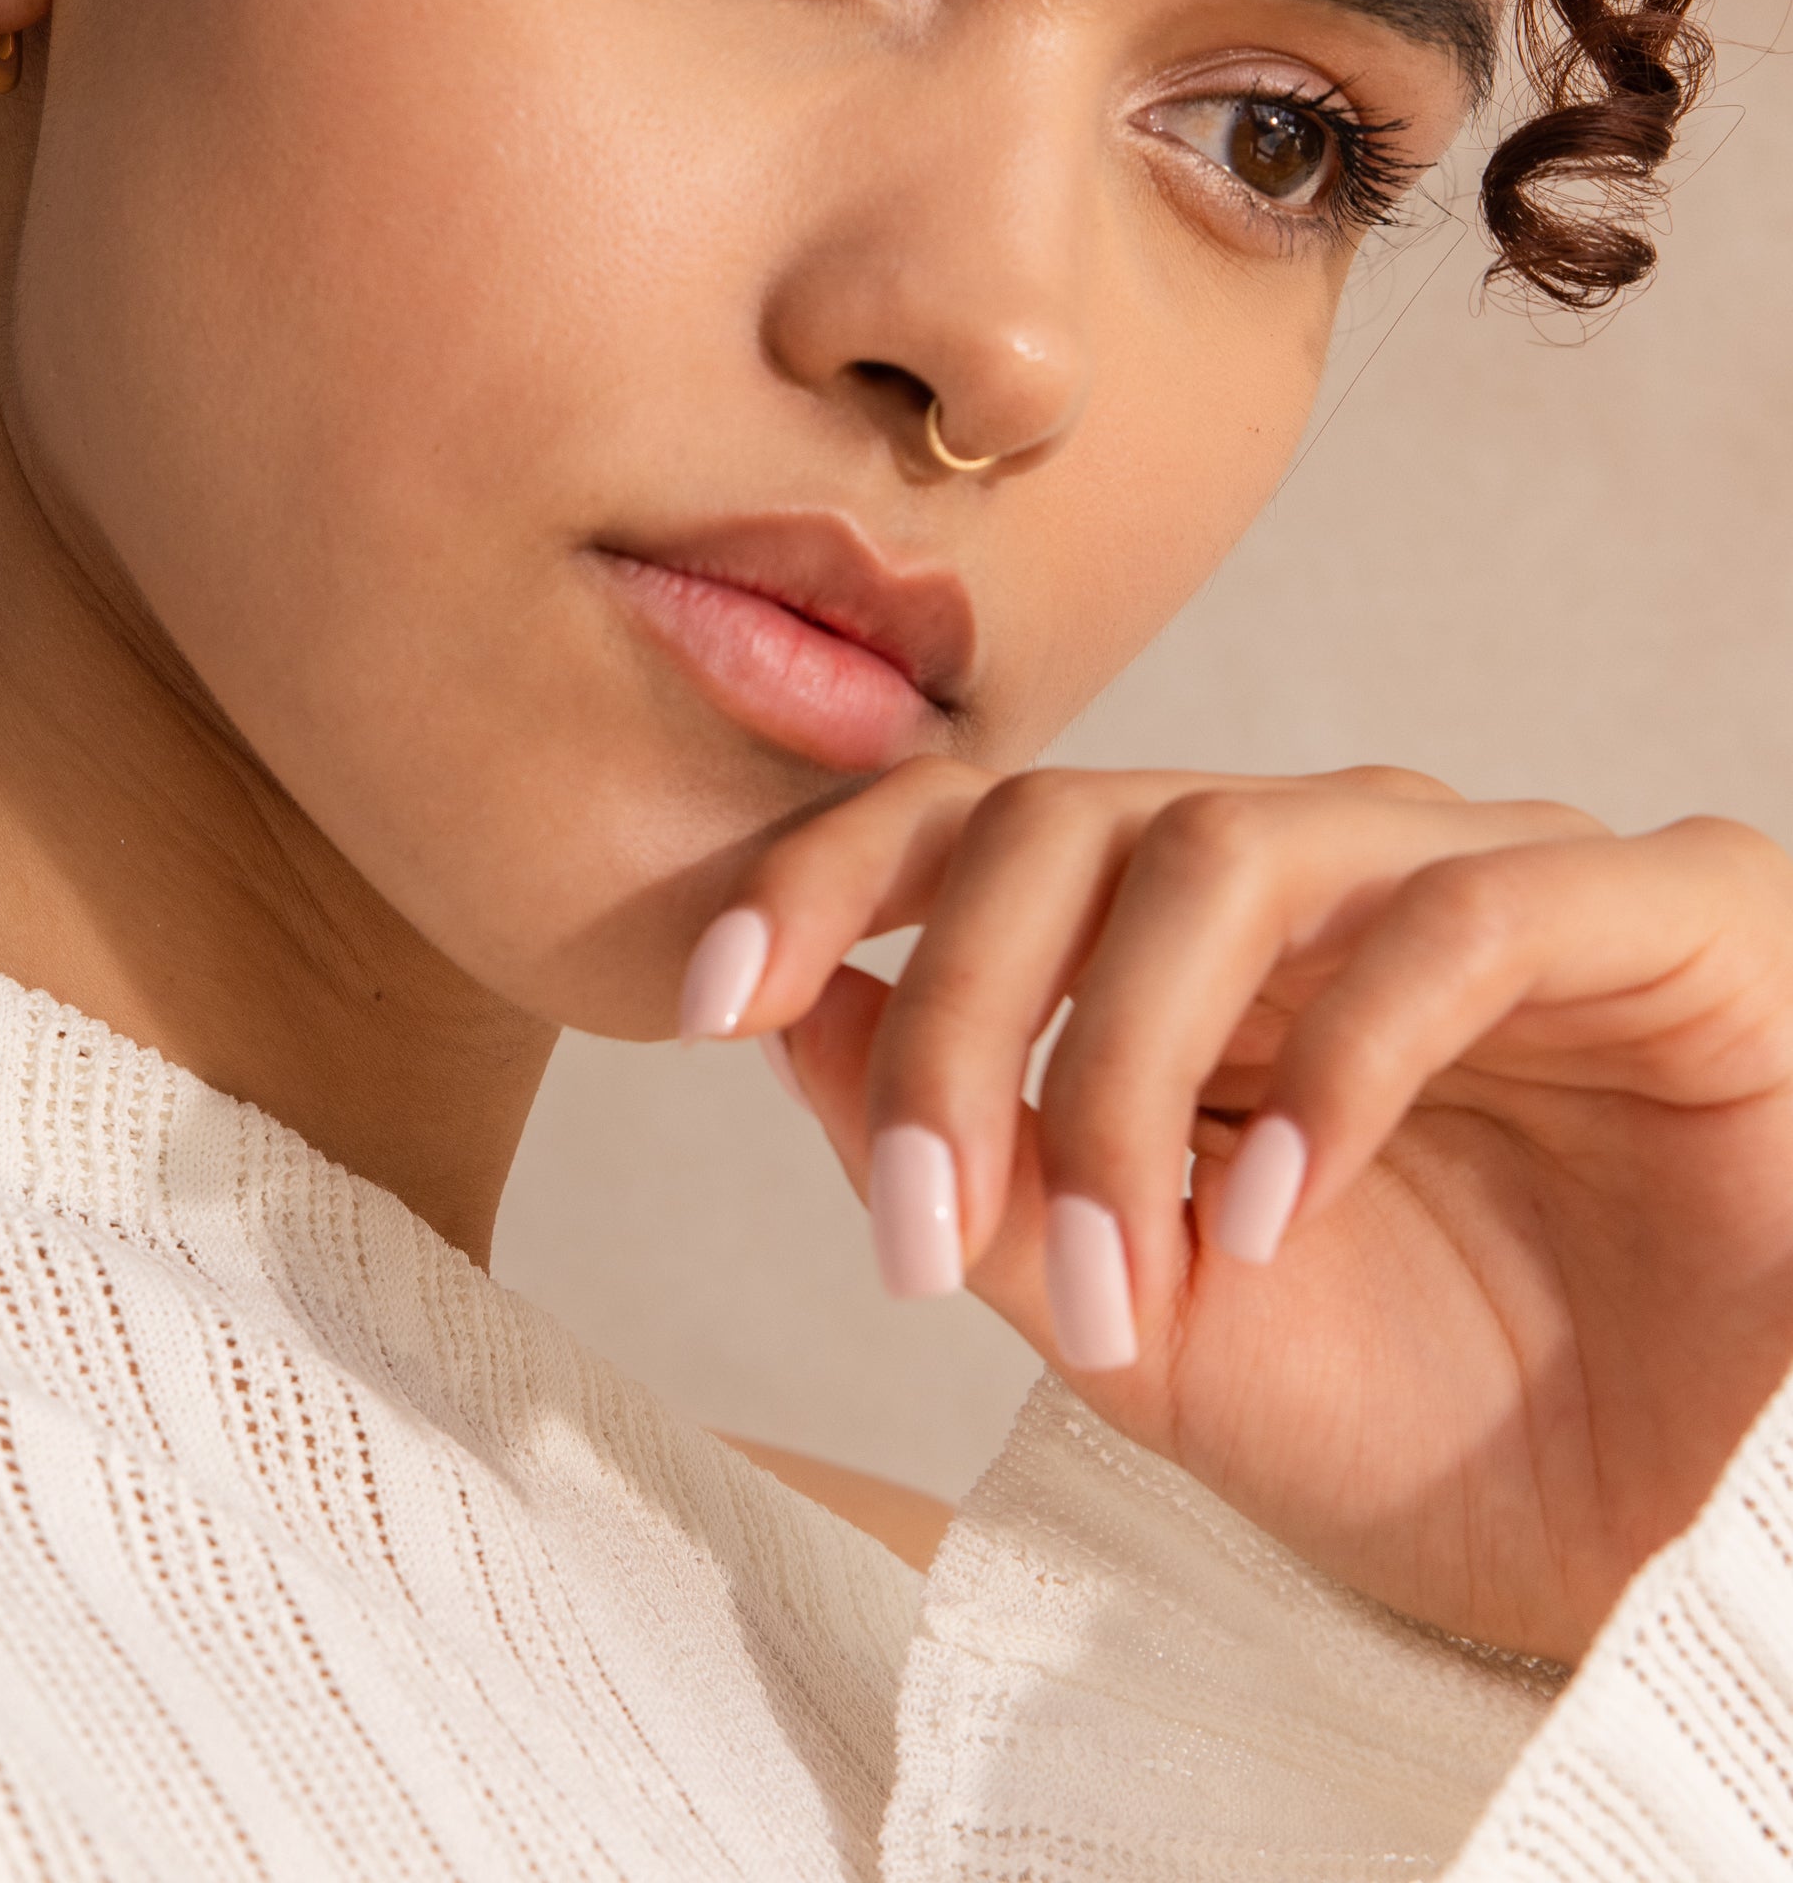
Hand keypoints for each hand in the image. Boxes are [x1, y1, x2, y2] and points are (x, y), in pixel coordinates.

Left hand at [690, 760, 1792, 1660]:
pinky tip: (1272, 1212)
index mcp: (1186, 932)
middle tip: (920, 1236)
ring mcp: (1485, 868)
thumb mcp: (1122, 1307)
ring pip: (1227, 850)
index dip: (824, 880)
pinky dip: (1329, 1059)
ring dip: (1120, 1067)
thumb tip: (783, 1017)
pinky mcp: (1666, 913)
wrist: (1660, 1544)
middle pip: (1061, 822)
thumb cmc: (1403, 1415)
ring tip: (1111, 1270)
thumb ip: (965, 1154)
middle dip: (959, 1022)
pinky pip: (1461, 913)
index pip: (972, 823)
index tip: (700, 999)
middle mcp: (1323, 862)